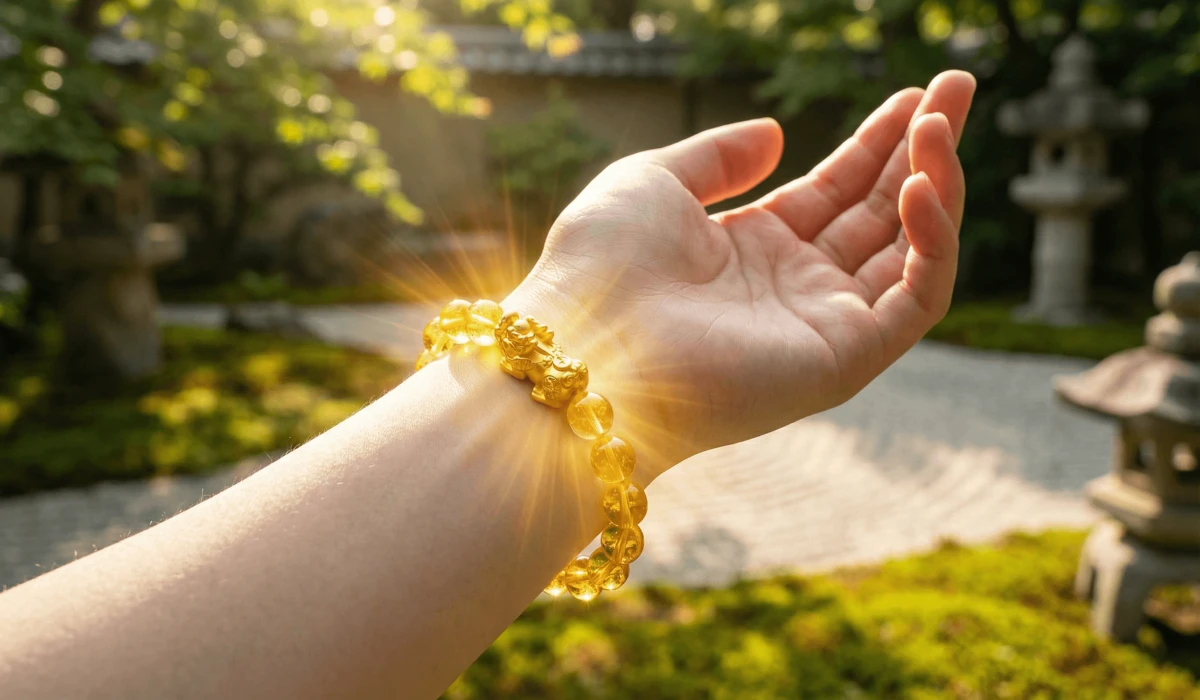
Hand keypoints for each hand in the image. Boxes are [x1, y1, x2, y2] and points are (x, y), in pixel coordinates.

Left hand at [506, 71, 975, 479]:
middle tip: (961, 84)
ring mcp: (822, 324)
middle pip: (880, 212)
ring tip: (941, 121)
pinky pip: (917, 300)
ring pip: (910, 251)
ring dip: (935, 183)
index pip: (836, 191)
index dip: (876, 142)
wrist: (587, 345)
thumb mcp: (655, 181)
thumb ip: (719, 155)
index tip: (915, 93)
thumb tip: (777, 132)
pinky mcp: (845, 358)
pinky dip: (933, 243)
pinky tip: (924, 184)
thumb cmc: (602, 264)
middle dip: (924, 149)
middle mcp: (794, 288)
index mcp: (751, 250)